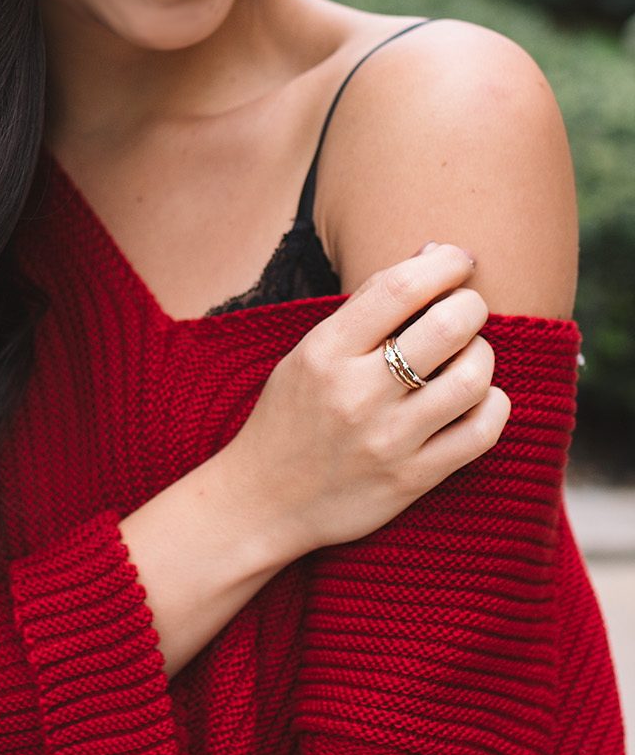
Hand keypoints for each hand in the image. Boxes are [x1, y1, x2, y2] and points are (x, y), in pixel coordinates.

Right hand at [209, 243, 511, 566]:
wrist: (262, 500)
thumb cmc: (290, 415)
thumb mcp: (309, 352)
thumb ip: (368, 304)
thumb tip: (434, 253)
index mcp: (325, 352)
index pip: (400, 288)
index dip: (445, 264)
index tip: (459, 260)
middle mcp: (356, 394)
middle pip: (448, 326)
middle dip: (471, 305)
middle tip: (466, 309)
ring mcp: (387, 440)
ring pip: (472, 378)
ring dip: (482, 355)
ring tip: (468, 355)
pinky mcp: (411, 480)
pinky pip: (481, 432)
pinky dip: (492, 404)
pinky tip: (477, 398)